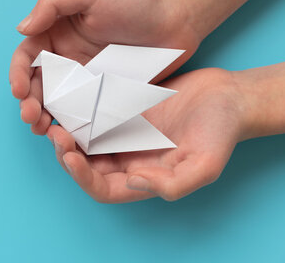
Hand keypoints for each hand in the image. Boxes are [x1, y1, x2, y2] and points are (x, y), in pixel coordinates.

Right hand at [10, 0, 199, 134]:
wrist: (176, 20)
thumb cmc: (133, 0)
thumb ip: (51, 5)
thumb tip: (21, 29)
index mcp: (56, 34)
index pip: (27, 56)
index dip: (18, 73)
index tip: (19, 90)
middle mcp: (65, 59)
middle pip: (37, 85)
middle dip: (28, 102)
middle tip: (30, 117)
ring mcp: (84, 81)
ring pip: (55, 104)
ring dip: (43, 117)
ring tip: (41, 129)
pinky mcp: (103, 97)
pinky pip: (81, 114)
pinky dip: (70, 126)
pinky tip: (66, 134)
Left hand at [47, 68, 245, 201]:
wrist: (229, 96)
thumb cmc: (222, 132)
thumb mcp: (205, 165)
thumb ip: (173, 184)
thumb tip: (133, 182)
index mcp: (145, 177)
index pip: (103, 188)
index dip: (82, 178)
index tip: (69, 157)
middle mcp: (130, 158)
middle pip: (88, 164)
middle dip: (67, 154)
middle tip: (54, 134)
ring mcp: (126, 133)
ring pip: (87, 140)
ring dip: (70, 133)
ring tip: (55, 117)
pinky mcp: (125, 110)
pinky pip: (96, 114)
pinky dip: (81, 111)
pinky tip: (71, 99)